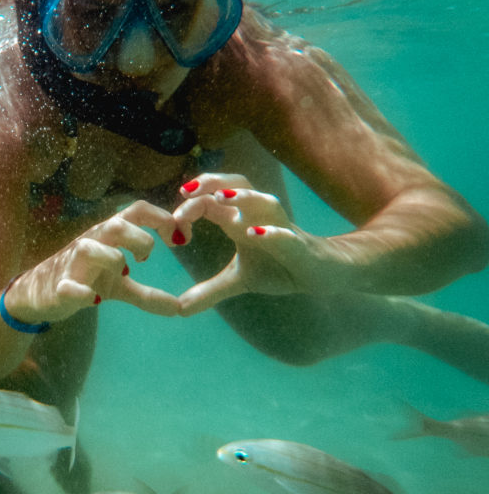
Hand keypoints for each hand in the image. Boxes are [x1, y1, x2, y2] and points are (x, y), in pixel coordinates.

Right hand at [6, 200, 179, 323]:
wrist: (38, 294)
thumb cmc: (83, 279)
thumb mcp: (118, 286)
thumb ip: (148, 294)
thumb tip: (179, 309)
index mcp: (108, 236)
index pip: (137, 210)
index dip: (163, 218)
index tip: (182, 239)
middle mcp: (91, 242)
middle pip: (116, 224)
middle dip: (140, 238)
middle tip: (146, 258)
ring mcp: (72, 264)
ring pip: (89, 247)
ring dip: (112, 259)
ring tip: (123, 274)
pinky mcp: (59, 287)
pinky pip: (69, 286)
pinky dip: (84, 293)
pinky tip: (95, 300)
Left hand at [174, 173, 324, 314]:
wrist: (322, 275)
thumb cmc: (279, 267)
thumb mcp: (238, 280)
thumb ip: (210, 291)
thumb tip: (179, 310)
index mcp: (240, 220)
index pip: (212, 200)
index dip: (190, 205)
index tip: (171, 222)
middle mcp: (259, 218)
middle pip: (237, 185)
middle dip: (212, 183)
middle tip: (185, 193)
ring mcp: (281, 228)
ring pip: (265, 202)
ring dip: (243, 197)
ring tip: (221, 198)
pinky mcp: (300, 247)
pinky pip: (287, 235)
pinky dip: (272, 232)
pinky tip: (254, 234)